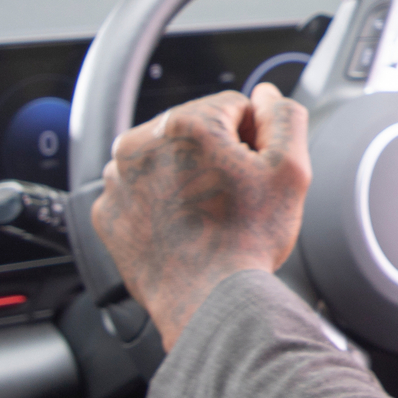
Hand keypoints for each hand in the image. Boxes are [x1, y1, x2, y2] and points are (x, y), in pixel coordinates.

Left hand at [94, 82, 311, 346]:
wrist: (207, 302)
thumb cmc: (247, 239)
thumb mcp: (290, 169)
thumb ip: (284, 117)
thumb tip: (266, 95)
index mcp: (185, 124)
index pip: (233, 106)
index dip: (255, 139)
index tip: (255, 173)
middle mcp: (139, 144)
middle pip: (195, 131)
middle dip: (217, 156)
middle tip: (235, 198)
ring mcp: (117, 180)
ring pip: (166, 160)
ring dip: (187, 177)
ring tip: (209, 216)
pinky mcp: (107, 211)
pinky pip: (140, 192)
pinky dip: (161, 204)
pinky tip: (184, 227)